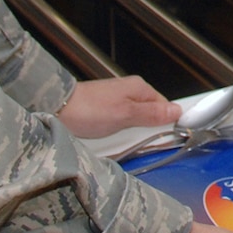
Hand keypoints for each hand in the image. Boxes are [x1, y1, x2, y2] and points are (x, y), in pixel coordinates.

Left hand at [57, 76, 180, 138]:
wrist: (56, 110)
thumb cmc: (89, 109)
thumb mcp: (126, 114)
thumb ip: (152, 114)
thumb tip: (177, 111)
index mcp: (139, 89)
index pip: (165, 106)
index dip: (168, 123)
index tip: (170, 138)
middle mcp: (130, 95)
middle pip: (150, 119)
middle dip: (146, 134)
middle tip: (137, 142)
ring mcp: (117, 106)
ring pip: (134, 128)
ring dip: (128, 139)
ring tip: (118, 143)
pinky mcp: (105, 116)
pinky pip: (119, 131)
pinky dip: (115, 139)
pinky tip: (108, 144)